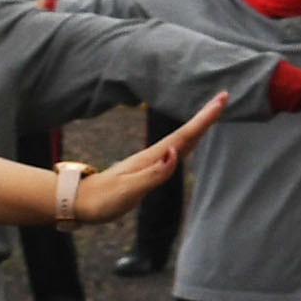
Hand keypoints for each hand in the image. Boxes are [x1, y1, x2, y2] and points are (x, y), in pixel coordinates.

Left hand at [74, 93, 230, 219]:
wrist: (78, 202)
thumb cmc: (103, 199)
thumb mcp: (128, 190)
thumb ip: (154, 173)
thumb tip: (175, 152)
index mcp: (152, 158)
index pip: (184, 136)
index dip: (203, 119)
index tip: (220, 100)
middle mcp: (153, 156)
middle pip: (185, 134)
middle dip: (204, 117)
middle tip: (223, 98)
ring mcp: (149, 162)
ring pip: (180, 140)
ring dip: (197, 127)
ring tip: (212, 114)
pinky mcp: (147, 170)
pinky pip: (173, 151)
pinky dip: (186, 141)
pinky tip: (187, 142)